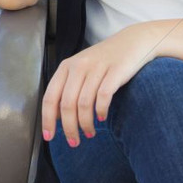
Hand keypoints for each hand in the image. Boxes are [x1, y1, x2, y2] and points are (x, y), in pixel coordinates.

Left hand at [41, 24, 158, 146]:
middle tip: (74, 141)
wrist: (134, 40)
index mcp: (67, 66)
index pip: (50, 97)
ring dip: (85, 124)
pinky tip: (102, 117)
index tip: (50, 137)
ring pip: (84, 104)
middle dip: (69, 128)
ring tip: (90, 132)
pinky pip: (103, 97)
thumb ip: (67, 88)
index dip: (48, 120)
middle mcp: (79, 65)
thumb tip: (55, 117)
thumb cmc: (106, 59)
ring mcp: (98, 67)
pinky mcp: (116, 70)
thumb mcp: (82, 68)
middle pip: (67, 104)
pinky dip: (101, 111)